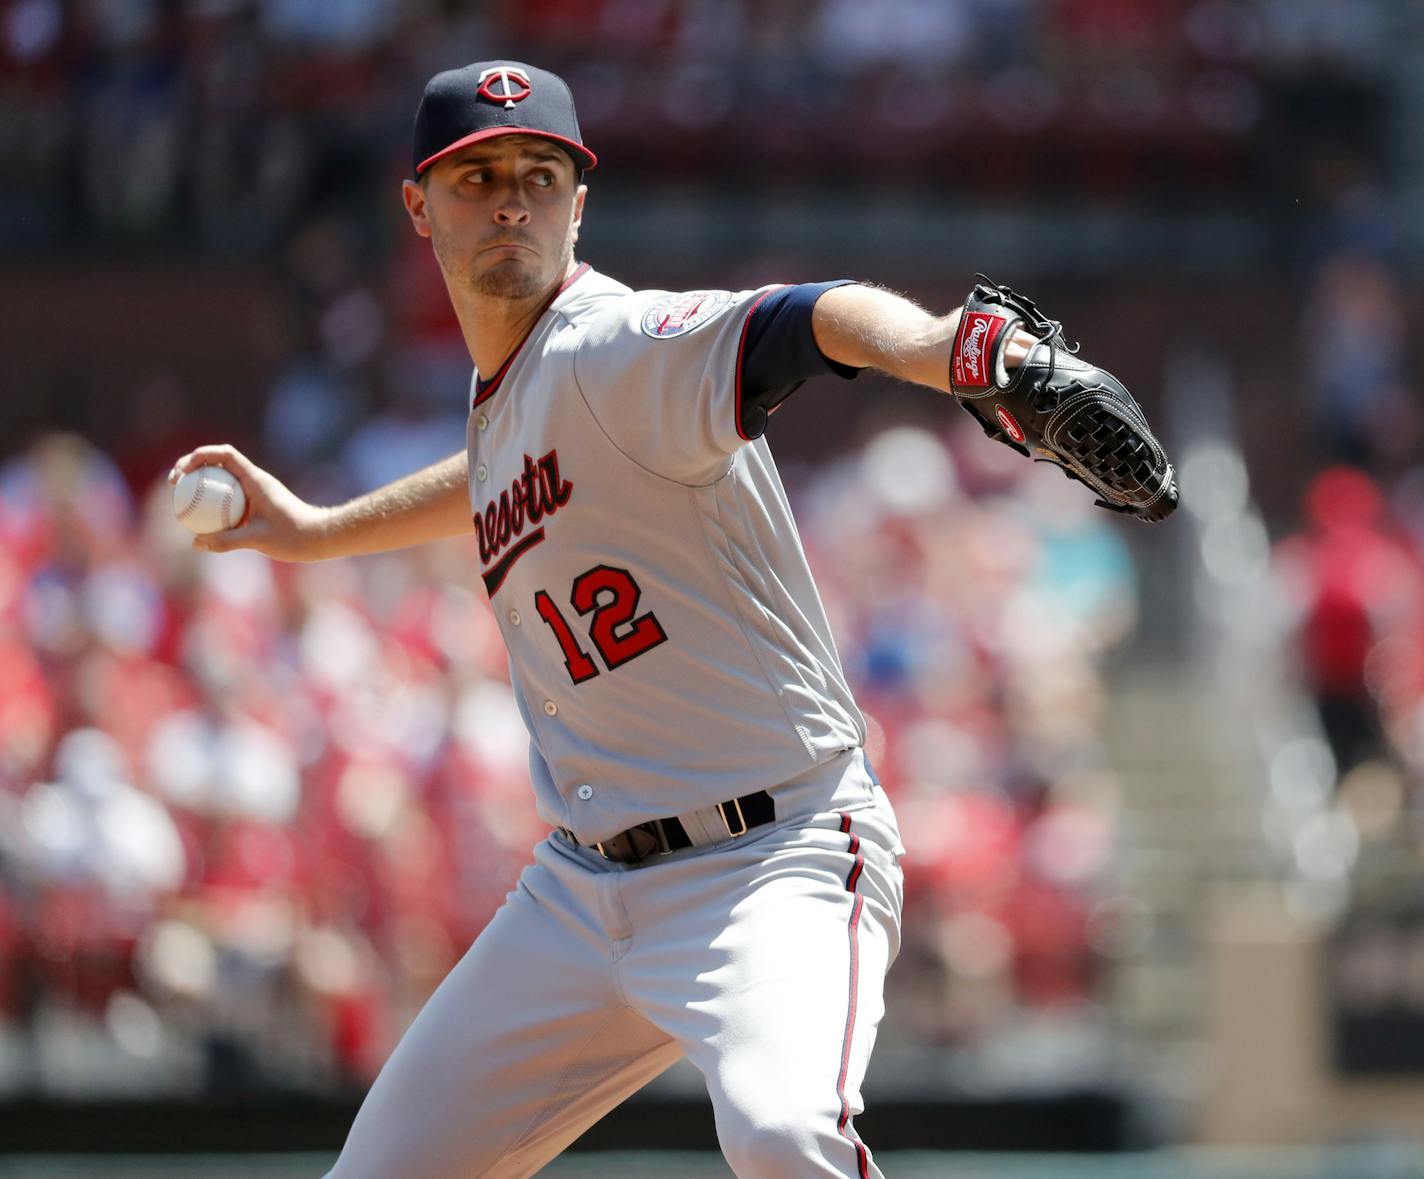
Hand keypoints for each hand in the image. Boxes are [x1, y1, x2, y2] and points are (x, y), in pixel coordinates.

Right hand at [168, 445, 332, 560]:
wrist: (321, 539)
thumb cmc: (295, 536)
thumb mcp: (258, 539)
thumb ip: (226, 541)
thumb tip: (196, 543)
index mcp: (256, 479)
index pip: (224, 454)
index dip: (199, 456)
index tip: (181, 473)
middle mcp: (255, 481)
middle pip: (218, 464)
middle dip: (192, 468)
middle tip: (174, 485)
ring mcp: (255, 492)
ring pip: (222, 482)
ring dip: (201, 486)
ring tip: (181, 502)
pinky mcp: (257, 505)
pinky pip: (229, 499)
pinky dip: (213, 504)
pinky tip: (202, 523)